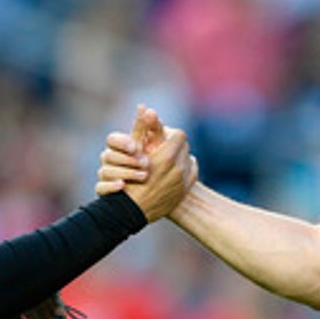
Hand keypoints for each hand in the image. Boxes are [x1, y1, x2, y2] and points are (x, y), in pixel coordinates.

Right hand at [96, 106, 196, 220]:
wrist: (130, 211)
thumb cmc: (127, 179)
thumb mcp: (133, 151)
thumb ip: (141, 128)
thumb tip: (145, 107)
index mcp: (167, 156)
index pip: (179, 135)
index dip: (169, 135)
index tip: (161, 138)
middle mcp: (179, 169)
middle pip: (185, 147)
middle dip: (175, 145)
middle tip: (164, 148)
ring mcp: (183, 182)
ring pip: (189, 159)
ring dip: (180, 157)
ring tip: (168, 160)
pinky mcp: (184, 191)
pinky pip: (192, 173)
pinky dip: (185, 170)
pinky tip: (174, 171)